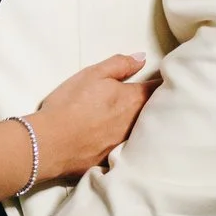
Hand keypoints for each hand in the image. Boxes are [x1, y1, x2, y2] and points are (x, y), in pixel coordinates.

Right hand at [27, 54, 151, 178]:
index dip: (163, 83)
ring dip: (145, 123)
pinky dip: (130, 141)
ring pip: (144, 130)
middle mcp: (136, 122)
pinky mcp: (115, 158)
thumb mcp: (92, 74)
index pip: (158, 89)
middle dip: (158, 104)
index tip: (164, 80)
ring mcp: (127, 142)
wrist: (50, 142)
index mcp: (134, 99)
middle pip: (155, 111)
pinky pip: (129, 146)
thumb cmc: (70, 104)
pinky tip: (118, 138)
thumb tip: (141, 58)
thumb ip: (120, 64)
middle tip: (157, 98)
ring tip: (138, 117)